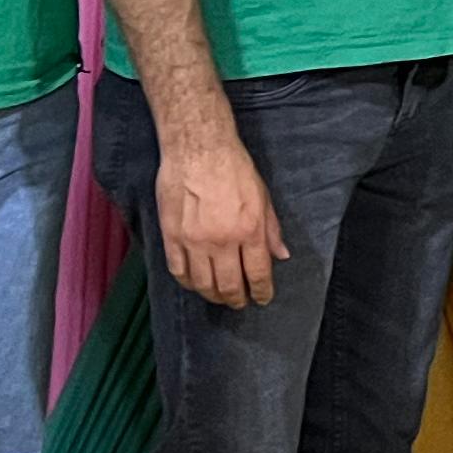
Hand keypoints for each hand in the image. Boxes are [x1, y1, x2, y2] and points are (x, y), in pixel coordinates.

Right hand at [159, 136, 290, 309]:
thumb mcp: (263, 197)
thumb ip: (271, 230)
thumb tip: (281, 256)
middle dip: (237, 299)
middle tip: (240, 303)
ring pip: (202, 284)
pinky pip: (178, 270)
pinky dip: (187, 283)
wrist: (198, 149)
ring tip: (219, 296)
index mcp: (249, 230)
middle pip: (229, 285)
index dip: (261, 291)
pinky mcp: (171, 236)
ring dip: (212, 295)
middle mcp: (221, 241)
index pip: (257, 274)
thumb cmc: (234, 169)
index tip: (262, 299)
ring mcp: (193, 241)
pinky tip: (195, 283)